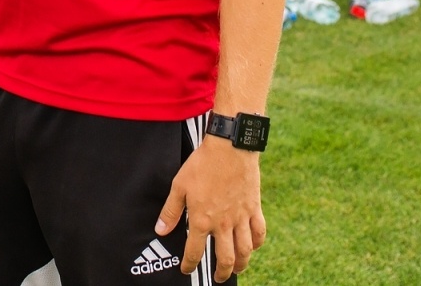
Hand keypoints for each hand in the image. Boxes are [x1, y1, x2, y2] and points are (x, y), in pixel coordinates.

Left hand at [155, 138, 264, 282]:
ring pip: (245, 251)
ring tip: (236, 268)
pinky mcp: (254, 208)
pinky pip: (259, 232)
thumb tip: (160, 231)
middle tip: (218, 278)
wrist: (230, 147)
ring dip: (241, 264)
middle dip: (221, 273)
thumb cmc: (202, 164)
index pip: (194, 252)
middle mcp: (223, 223)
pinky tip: (253, 246)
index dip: (189, 264)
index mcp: (202, 219)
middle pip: (225, 259)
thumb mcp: (179, 185)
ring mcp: (241, 217)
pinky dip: (257, 243)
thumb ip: (170, 211)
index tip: (186, 270)